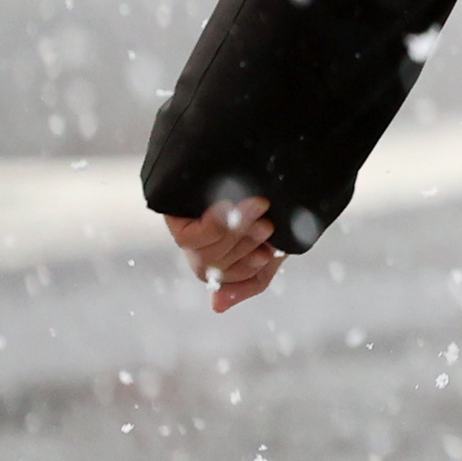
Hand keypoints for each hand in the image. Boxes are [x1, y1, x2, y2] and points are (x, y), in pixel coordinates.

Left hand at [165, 198, 281, 312]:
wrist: (284, 153)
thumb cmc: (285, 202)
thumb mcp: (277, 247)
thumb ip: (252, 281)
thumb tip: (215, 306)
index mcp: (223, 250)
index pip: (226, 277)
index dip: (247, 270)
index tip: (270, 251)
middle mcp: (200, 240)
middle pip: (214, 265)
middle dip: (244, 248)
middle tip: (269, 225)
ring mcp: (186, 224)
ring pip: (205, 253)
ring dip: (237, 232)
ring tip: (262, 206)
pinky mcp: (176, 210)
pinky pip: (190, 238)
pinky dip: (215, 226)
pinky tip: (232, 206)